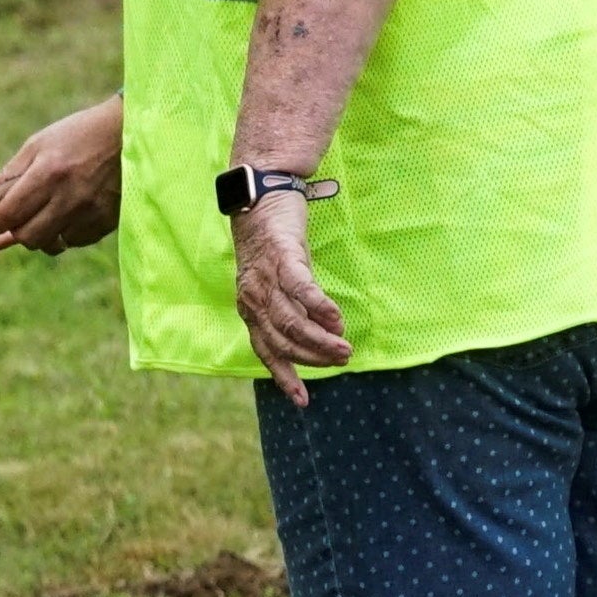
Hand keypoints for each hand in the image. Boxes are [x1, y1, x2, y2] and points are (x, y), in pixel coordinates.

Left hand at [0, 97, 122, 253]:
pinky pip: (75, 241)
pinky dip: (65, 233)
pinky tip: (69, 214)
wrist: (128, 133)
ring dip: (41, 234)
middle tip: (18, 219)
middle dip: (16, 231)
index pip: (9, 213)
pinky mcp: (107, 220)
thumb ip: (9, 176)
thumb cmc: (77, 135)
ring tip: (45, 216)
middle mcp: (69, 196)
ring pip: (51, 244)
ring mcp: (90, 211)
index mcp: (48, 172)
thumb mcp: (38, 145)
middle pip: (28, 236)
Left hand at [230, 193, 348, 402]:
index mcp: (250, 308)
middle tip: (342, 360)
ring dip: (321, 339)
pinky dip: (320, 308)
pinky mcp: (282, 257)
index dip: (285, 378)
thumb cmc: (272, 243)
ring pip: (293, 321)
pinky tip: (337, 320)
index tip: (303, 401)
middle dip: (314, 357)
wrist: (260, 195)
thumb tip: (316, 333)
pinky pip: (301, 290)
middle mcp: (253, 298)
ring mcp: (266, 279)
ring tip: (345, 347)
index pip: (266, 352)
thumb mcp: (273, 281)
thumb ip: (286, 308)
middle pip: (283, 341)